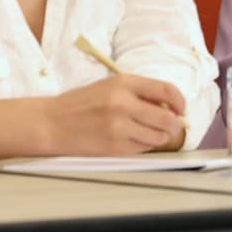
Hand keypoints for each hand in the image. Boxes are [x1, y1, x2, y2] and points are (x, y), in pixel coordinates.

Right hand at [45, 74, 187, 155]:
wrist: (50, 123)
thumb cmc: (80, 104)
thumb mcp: (110, 86)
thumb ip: (140, 92)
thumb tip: (170, 106)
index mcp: (124, 83)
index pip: (167, 90)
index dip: (180, 101)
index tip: (181, 108)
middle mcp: (123, 104)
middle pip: (167, 118)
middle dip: (174, 124)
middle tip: (173, 125)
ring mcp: (119, 127)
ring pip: (158, 137)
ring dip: (160, 136)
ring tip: (149, 132)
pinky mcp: (114, 147)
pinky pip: (142, 148)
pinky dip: (143, 145)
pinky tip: (132, 139)